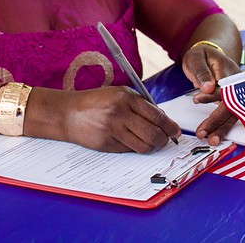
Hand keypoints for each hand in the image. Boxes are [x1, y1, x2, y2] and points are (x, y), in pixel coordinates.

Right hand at [62, 86, 180, 152]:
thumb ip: (141, 104)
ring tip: (151, 141)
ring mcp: (112, 130)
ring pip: (143, 146)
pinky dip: (135, 147)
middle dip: (164, 140)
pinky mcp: (106, 144)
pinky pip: (129, 151)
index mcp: (125, 98)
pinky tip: (132, 141)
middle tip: (167, 140)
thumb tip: (163, 120)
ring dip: (152, 146)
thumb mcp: (119, 94)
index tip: (176, 131)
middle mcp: (119, 114)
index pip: (157, 116)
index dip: (170, 126)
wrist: (68, 113)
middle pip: (153, 134)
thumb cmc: (96, 101)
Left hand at [181, 45, 240, 145]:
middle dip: (218, 120)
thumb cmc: (201, 56)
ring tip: (212, 140)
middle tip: (202, 132)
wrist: (208, 55)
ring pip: (236, 112)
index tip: (196, 99)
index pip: (225, 86)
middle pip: (232, 103)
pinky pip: (237, 114)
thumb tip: (208, 87)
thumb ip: (201, 72)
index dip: (212, 96)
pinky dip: (230, 126)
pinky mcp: (237, 99)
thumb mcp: (196, 58)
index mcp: (228, 69)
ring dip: (224, 128)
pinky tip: (223, 135)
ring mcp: (239, 91)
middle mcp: (238, 82)